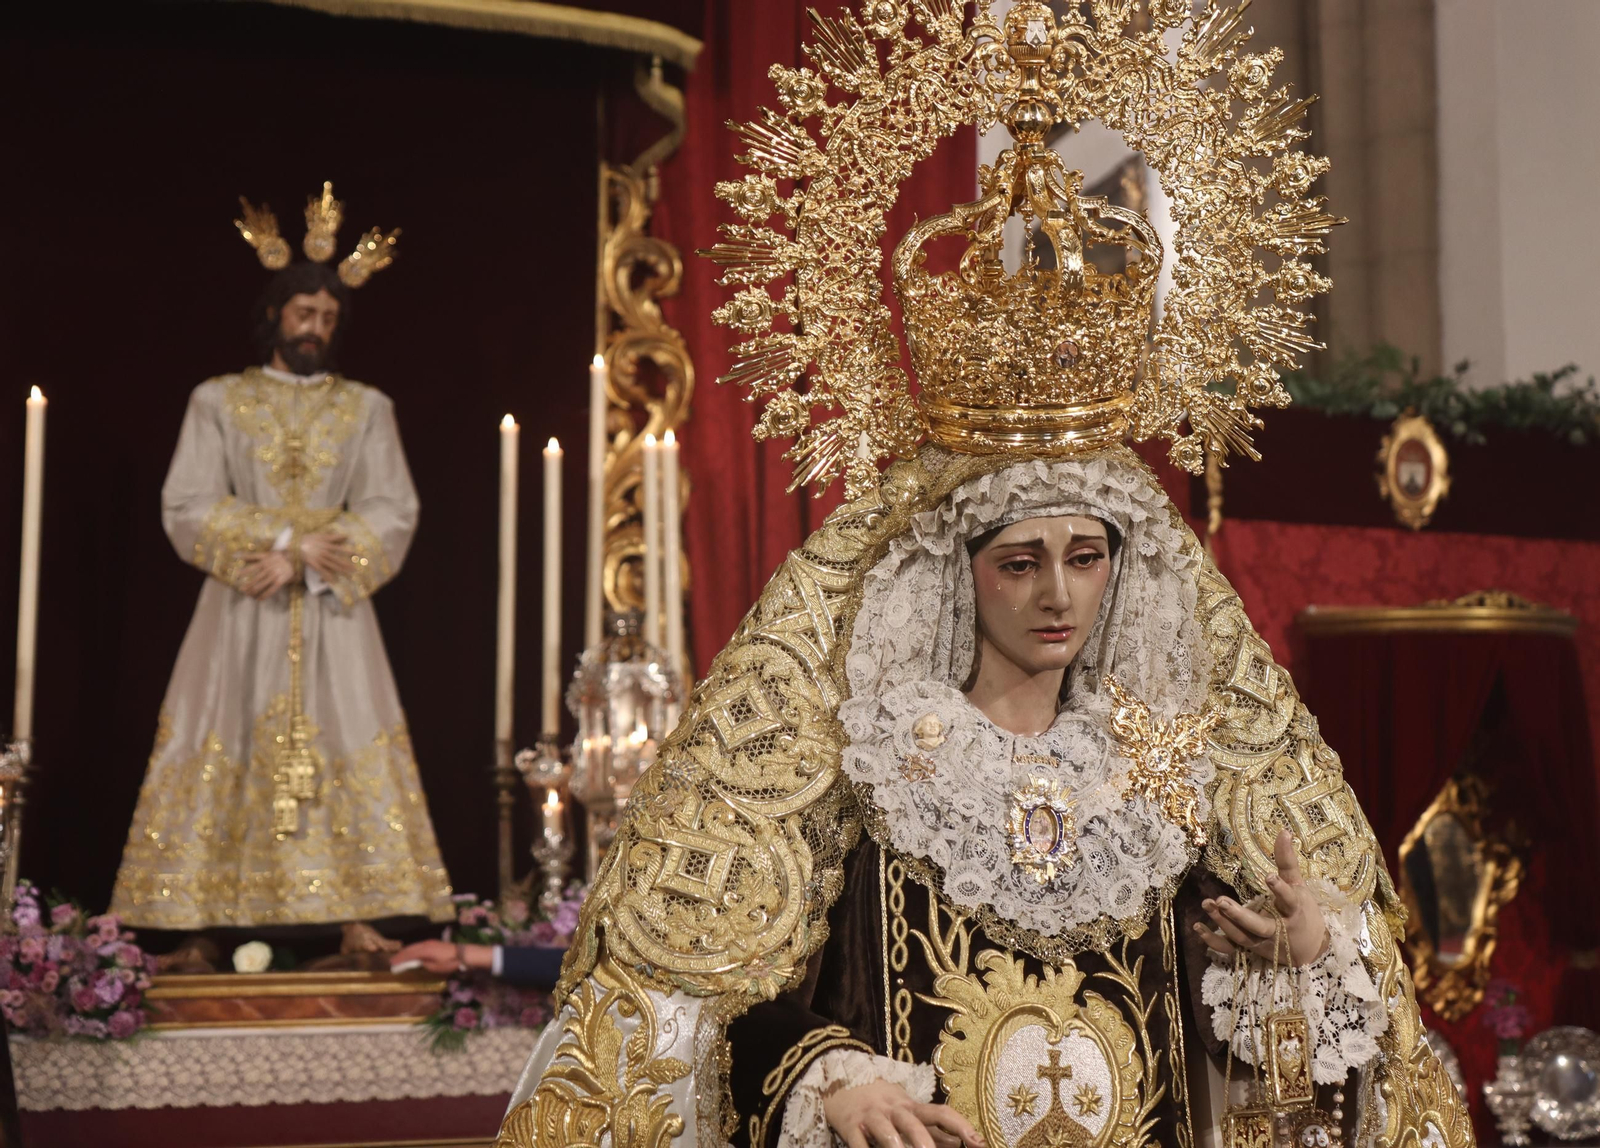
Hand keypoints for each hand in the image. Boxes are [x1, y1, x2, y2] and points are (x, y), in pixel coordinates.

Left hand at [239, 550, 295, 598]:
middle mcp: (269, 568)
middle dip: (248, 584)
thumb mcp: (267, 554)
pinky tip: (259, 599)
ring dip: (254, 590)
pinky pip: (271, 590)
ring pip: (262, 584)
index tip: (236, 576)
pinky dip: (265, 595)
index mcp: (265, 561)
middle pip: (256, 578)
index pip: (252, 567)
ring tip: (248, 594)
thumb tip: (239, 557)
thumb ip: (254, 556)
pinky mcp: (280, 581)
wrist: (296, 559)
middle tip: (241, 590)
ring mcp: (275, 575)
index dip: (244, 572)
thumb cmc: (279, 556)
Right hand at [300, 531, 351, 583]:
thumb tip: (347, 535)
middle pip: (338, 560)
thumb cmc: (309, 539)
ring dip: (341, 572)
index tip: (357, 554)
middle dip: (347, 565)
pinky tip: (334, 581)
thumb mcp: (322, 536)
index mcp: (327, 545)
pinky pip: (322, 571)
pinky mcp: (314, 564)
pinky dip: (328, 577)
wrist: (295, 544)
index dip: (349, 551)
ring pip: (332, 566)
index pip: (340, 549)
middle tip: (356, 570)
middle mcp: (325, 553)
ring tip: (349, 577)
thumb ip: (334, 536)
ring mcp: (319, 559)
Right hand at [389, 939, 492, 973]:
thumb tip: (417, 962)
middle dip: (401, 954)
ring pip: (414, 946)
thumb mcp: (434, 967)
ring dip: (406, 951)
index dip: (399, 959)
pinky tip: (412, 953)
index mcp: (424, 950)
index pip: (408, 954)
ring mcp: (430, 942)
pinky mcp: (434, 943)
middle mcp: (425, 944)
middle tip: (392, 960)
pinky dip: (413, 949)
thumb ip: (423, 964)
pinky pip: (419, 945)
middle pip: (410, 949)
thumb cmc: (449, 962)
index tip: (391, 963)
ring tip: (399, 956)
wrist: (462, 954)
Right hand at [824, 1079, 984, 1147]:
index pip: (941, 1113)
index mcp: (912, 1106)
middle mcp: (894, 1109)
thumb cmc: (882, 1102)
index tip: (979, 1143)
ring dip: (896, 1146)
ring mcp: (872, 1117)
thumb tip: (960, 1144)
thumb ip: (931, 1130)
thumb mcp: (907, 1110)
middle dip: (926, 1142)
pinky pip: (858, 1142)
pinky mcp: (851, 1126)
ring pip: (887, 1130)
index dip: (961, 1127)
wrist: (841, 1080)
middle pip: (914, 1122)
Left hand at [1195, 829, 1329, 965]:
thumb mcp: (1299, 887)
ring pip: (1242, 937)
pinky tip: (1198, 927)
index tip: (1268, 876)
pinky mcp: (1252, 952)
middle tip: (1221, 901)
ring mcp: (1263, 944)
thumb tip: (1283, 831)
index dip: (1279, 889)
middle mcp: (1278, 931)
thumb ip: (1287, 862)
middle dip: (1240, 916)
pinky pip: (1231, 950)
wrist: (1311, 950)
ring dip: (1223, 923)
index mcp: (1294, 912)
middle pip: (1259, 926)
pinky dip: (1214, 941)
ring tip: (1208, 903)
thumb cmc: (1304, 913)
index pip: (1288, 900)